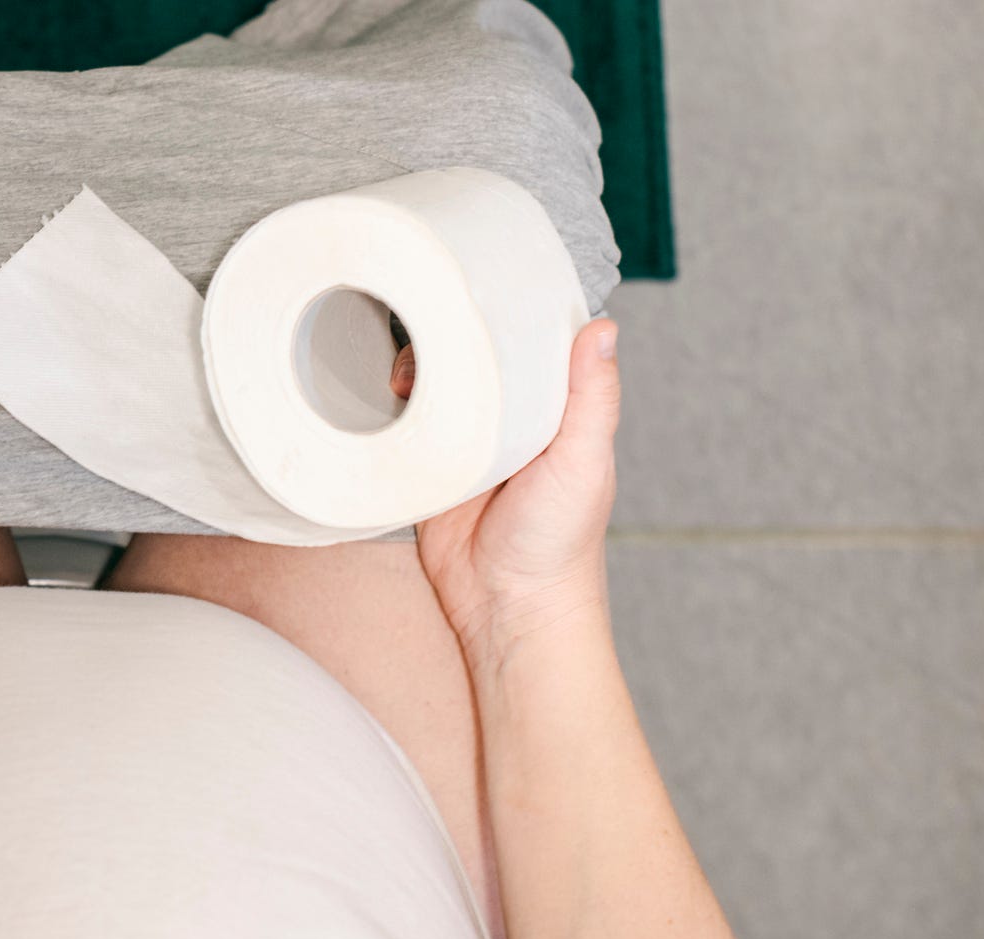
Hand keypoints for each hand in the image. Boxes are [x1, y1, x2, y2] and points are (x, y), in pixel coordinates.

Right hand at [397, 319, 620, 658]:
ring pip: (436, 390)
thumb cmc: (561, 543)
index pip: (532, 346)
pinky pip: (405, 432)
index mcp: (552, 411)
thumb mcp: (584, 461)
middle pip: (475, 362)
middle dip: (450, 339)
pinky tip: (381, 398)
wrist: (509, 610)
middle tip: (426, 322)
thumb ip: (592, 398)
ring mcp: (465, 445)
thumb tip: (602, 328)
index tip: (487, 282)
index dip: (513, 315)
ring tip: (400, 365)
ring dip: (417, 374)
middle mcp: (509, 422)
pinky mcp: (428, 471)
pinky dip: (392, 415)